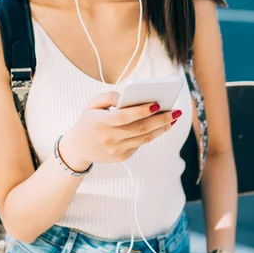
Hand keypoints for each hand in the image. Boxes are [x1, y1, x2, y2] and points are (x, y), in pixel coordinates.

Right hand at [59, 91, 182, 169]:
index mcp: (101, 123)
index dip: (142, 111)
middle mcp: (109, 138)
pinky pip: (140, 144)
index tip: (157, 104)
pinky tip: (161, 126)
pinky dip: (152, 134)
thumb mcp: (92, 104)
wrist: (78, 148)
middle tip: (176, 111)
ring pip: (145, 138)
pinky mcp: (121, 157)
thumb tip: (128, 95)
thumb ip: (109, 97)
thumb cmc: (88, 121)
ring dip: (162, 128)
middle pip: (140, 129)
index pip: (125, 117)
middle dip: (161, 120)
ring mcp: (116, 150)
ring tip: (174, 118)